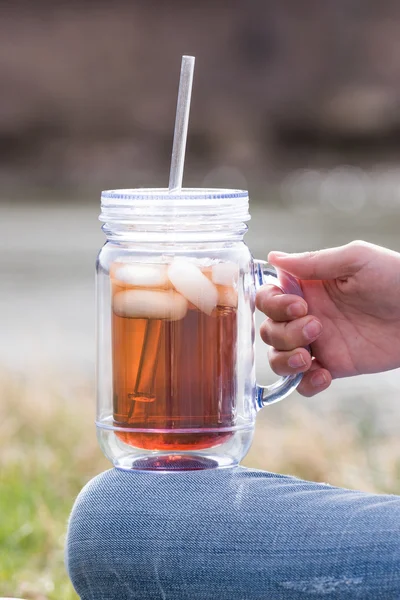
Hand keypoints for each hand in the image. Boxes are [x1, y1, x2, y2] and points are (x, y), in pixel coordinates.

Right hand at [256, 241, 399, 396]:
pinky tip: (325, 376)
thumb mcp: (357, 260)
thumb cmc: (396, 278)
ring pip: (278, 358)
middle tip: (316, 327)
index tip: (299, 306)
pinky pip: (304, 383)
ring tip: (310, 358)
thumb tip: (274, 257)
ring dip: (285, 360)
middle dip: (283, 333)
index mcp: (307, 287)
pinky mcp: (334, 366)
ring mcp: (319, 343)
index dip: (273, 304)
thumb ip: (314, 261)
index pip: (267, 297)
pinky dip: (305, 383)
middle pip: (268, 330)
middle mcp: (307, 315)